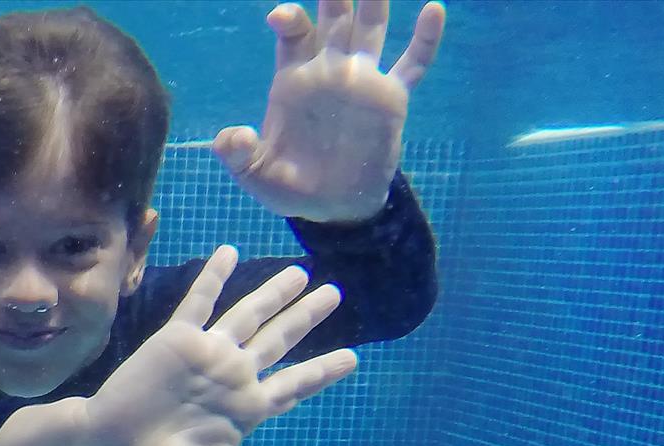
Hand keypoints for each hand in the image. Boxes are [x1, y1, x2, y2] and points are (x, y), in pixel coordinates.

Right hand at [83, 246, 356, 445]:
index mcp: (245, 410)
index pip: (293, 386)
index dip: (322, 372)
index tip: (352, 358)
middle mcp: (232, 377)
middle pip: (280, 340)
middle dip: (307, 317)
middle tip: (336, 294)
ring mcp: (207, 356)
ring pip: (249, 316)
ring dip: (274, 293)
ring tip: (301, 272)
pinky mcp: (177, 340)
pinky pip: (200, 302)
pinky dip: (214, 277)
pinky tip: (230, 252)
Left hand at [215, 0, 444, 220]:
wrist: (332, 207)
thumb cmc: (289, 187)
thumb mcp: (255, 174)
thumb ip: (238, 155)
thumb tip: (229, 138)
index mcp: (294, 79)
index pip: (295, 34)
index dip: (290, 18)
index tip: (281, 15)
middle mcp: (330, 70)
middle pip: (334, 19)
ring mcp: (362, 80)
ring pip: (371, 29)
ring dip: (376, 2)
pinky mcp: (391, 99)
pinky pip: (412, 64)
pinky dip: (425, 39)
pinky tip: (434, 9)